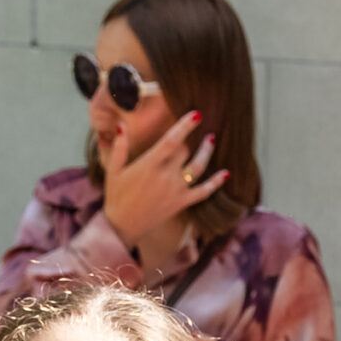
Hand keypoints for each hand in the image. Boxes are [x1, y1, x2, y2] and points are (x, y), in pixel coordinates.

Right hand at [99, 111, 225, 254]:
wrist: (123, 226)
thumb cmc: (116, 196)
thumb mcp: (113, 169)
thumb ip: (119, 147)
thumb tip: (122, 125)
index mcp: (149, 165)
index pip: (171, 141)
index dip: (185, 126)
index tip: (196, 114)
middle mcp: (166, 176)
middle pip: (185, 151)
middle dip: (192, 138)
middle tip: (199, 125)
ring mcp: (176, 190)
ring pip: (198, 168)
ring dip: (206, 152)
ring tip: (211, 140)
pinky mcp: (182, 203)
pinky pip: (203, 192)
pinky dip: (216, 183)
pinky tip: (226, 173)